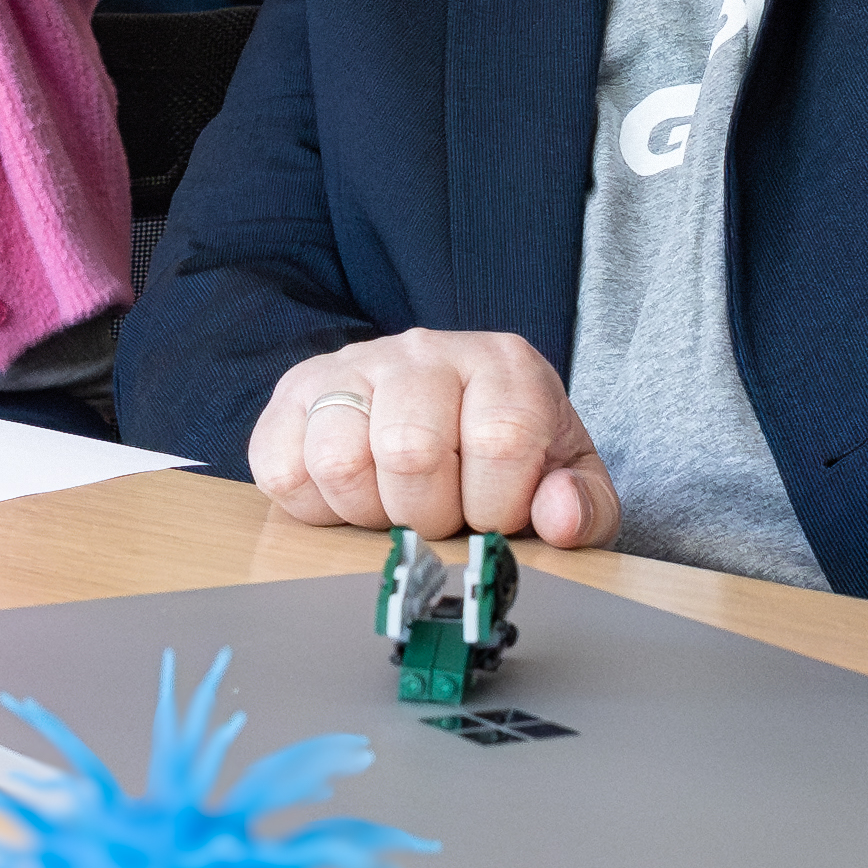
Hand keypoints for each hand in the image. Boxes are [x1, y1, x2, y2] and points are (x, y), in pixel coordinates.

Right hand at [249, 329, 623, 546]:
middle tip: (439, 515)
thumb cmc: (509, 461)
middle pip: (410, 451)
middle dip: (427, 515)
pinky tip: (350, 496)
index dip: (495, 505)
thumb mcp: (564, 482)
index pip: (501, 440)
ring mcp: (354, 365)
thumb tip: (560, 517)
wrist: (443, 419)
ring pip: (338, 458)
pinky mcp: (296, 394)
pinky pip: (282, 469)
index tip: (493, 514)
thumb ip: (586, 507)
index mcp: (504, 366)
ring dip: (367, 510)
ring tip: (392, 504)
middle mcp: (426, 350)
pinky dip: (314, 505)